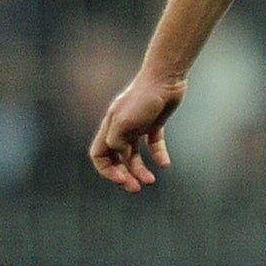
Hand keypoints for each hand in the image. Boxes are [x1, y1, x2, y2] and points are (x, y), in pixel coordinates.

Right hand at [89, 70, 186, 192]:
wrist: (165, 77)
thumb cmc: (144, 98)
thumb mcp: (124, 122)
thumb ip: (116, 140)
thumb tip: (117, 153)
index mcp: (110, 127)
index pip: (99, 155)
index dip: (107, 171)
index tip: (122, 179)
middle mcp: (121, 127)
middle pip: (116, 158)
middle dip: (124, 175)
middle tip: (136, 188)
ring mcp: (138, 125)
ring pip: (134, 154)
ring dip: (140, 169)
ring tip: (151, 181)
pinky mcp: (155, 122)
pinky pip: (153, 143)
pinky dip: (158, 155)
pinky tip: (164, 164)